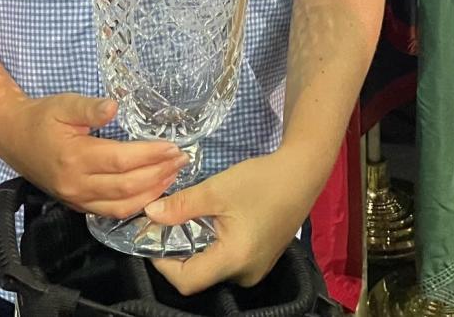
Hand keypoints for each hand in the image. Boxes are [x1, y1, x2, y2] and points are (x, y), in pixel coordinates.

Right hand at [0, 93, 187, 216]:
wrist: (14, 138)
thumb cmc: (42, 117)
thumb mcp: (64, 104)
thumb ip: (90, 107)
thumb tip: (114, 106)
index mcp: (75, 157)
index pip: (121, 161)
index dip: (150, 155)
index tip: (174, 147)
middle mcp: (76, 184)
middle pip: (126, 186)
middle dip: (159, 174)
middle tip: (182, 160)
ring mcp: (76, 198)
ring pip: (122, 205)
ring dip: (152, 192)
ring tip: (173, 175)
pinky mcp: (77, 204)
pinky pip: (111, 212)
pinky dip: (135, 204)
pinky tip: (152, 191)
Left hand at [144, 151, 315, 292]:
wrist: (303, 172)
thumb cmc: (262, 180)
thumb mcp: (217, 189)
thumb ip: (182, 205)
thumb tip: (150, 214)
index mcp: (234, 260)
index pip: (186, 280)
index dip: (163, 263)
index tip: (153, 237)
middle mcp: (245, 274)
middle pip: (200, 276)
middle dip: (179, 253)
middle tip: (168, 225)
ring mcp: (256, 270)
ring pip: (213, 268)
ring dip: (197, 248)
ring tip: (191, 220)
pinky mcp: (262, 260)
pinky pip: (229, 262)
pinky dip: (215, 247)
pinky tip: (215, 223)